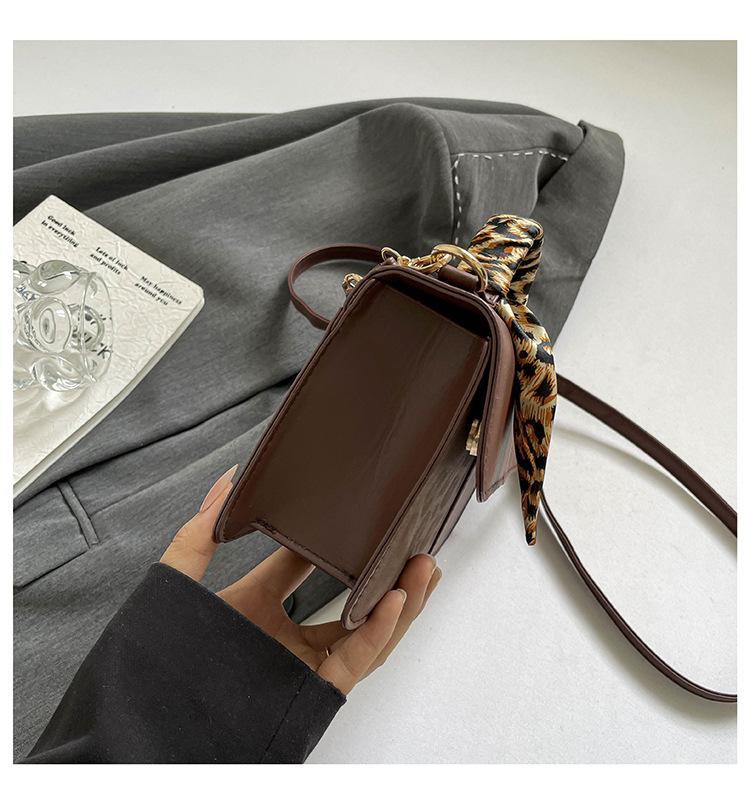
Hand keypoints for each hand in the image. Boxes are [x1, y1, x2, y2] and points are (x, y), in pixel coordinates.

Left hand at [160, 465, 441, 693]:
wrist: (153, 721)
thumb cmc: (164, 657)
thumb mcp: (180, 583)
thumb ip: (200, 532)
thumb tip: (228, 480)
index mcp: (258, 610)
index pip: (302, 569)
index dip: (331, 543)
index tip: (355, 514)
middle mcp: (287, 639)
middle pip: (351, 605)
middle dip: (388, 577)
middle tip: (413, 546)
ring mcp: (303, 666)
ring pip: (368, 634)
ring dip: (402, 603)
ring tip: (424, 568)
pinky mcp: (313, 690)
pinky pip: (356, 662)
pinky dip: (380, 632)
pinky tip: (396, 601)